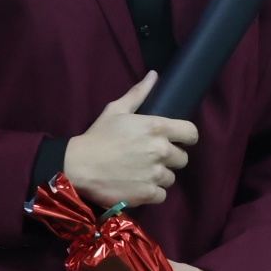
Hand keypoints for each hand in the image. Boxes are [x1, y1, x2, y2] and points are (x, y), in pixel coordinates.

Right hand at [63, 72, 198, 208]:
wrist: (79, 166)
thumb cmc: (98, 136)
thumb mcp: (116, 110)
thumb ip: (138, 93)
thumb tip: (154, 75)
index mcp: (157, 128)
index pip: (191, 133)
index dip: (186, 137)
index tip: (177, 140)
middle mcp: (161, 151)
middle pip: (182, 158)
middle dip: (170, 158)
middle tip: (151, 157)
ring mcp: (155, 174)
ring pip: (171, 178)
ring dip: (159, 176)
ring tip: (141, 172)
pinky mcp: (148, 194)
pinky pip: (162, 195)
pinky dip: (152, 192)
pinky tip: (138, 185)